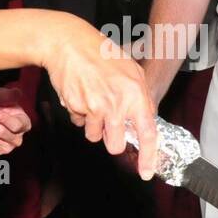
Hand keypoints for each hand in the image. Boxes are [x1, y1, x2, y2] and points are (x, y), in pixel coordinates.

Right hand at [44, 17, 158, 178]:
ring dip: (94, 126)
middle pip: (115, 145)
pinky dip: (80, 115)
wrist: (69, 44)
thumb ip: (141, 97)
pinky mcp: (76, 107)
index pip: (147, 133)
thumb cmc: (102, 54)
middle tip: (108, 122)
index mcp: (136, 94)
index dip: (148, 157)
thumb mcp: (132, 71)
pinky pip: (80, 124)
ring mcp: (95, 106)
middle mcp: (117, 103)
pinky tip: (81, 95)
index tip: (146, 173)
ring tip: (93, 102)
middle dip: (111, 140)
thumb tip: (146, 120)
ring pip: (95, 137)